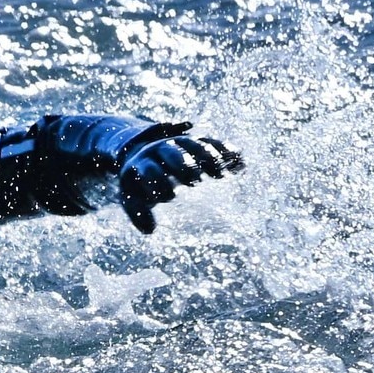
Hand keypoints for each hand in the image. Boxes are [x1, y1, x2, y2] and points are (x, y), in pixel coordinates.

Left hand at [118, 127, 243, 234]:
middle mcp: (160, 149)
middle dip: (182, 164)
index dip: (158, 182)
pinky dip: (226, 152)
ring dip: (207, 157)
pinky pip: (212, 143)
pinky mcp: (197, 142)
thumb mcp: (133, 196)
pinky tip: (240, 164)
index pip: (149, 170)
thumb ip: (139, 212)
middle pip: (171, 151)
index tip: (170, 197)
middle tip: (193, 180)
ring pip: (193, 144)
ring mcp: (180, 143)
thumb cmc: (140, 184)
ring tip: (218, 174)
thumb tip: (150, 230)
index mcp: (142, 162)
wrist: (144, 155)